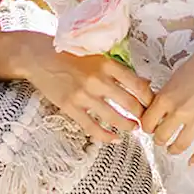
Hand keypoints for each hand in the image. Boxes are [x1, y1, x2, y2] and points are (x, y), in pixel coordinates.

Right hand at [9, 32, 151, 144]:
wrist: (39, 56)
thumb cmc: (70, 54)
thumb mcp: (97, 55)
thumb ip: (118, 69)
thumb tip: (145, 83)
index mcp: (107, 64)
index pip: (138, 85)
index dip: (150, 98)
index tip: (153, 105)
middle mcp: (98, 79)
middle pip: (130, 103)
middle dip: (142, 115)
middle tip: (147, 120)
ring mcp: (83, 95)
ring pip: (114, 118)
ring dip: (128, 126)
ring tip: (134, 129)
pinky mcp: (70, 107)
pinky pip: (92, 127)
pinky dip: (106, 136)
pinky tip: (114, 138)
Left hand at [139, 37, 193, 165]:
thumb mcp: (178, 71)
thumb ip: (169, 91)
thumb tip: (163, 103)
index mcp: (167, 95)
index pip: (148, 121)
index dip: (147, 126)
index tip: (150, 126)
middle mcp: (180, 110)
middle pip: (161, 136)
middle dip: (159, 139)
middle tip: (162, 137)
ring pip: (180, 145)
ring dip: (174, 150)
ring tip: (173, 149)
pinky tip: (193, 162)